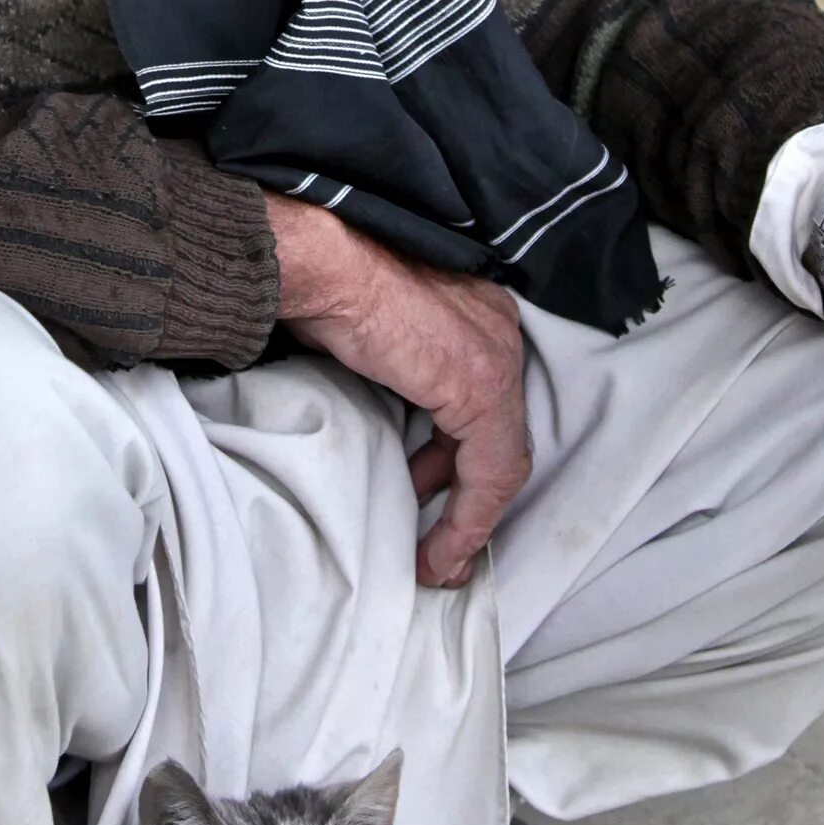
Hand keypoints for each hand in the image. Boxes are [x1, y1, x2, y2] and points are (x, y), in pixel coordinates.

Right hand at [264, 195, 529, 588]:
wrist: (322, 267)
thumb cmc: (330, 291)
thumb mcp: (376, 338)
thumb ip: (398, 373)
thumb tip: (388, 416)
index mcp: (478, 314)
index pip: (486, 407)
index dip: (462, 464)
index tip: (428, 498)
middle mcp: (499, 332)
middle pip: (497, 436)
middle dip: (464, 495)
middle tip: (436, 540)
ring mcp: (496, 359)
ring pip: (501, 462)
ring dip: (466, 517)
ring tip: (435, 557)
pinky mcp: (482, 389)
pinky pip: (492, 473)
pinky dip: (467, 519)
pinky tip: (440, 550)